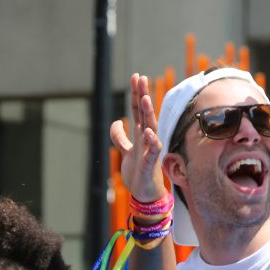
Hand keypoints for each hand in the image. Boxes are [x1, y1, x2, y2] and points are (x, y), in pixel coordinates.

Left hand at [110, 73, 166, 203]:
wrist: (144, 193)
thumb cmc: (137, 171)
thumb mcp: (126, 150)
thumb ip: (120, 137)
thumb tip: (116, 122)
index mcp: (140, 134)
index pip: (138, 110)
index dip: (136, 94)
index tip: (136, 77)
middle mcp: (146, 138)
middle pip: (145, 113)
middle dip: (143, 96)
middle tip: (141, 78)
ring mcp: (150, 150)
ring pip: (151, 128)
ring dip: (149, 113)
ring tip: (145, 98)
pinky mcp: (150, 163)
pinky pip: (153, 150)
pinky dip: (152, 141)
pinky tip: (149, 131)